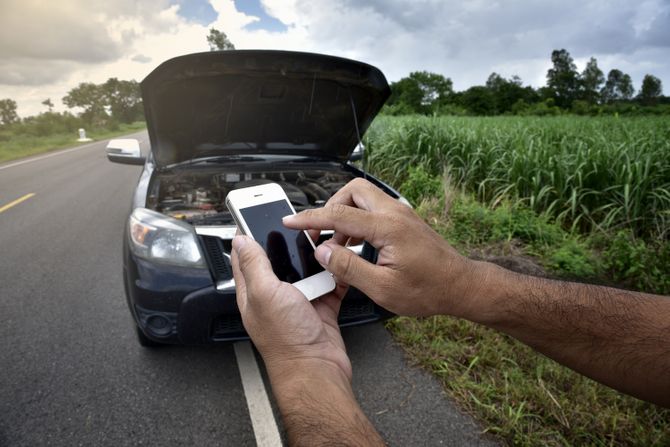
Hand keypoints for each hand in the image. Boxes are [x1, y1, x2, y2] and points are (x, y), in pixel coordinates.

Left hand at [231, 235, 351, 380]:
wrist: (317, 369)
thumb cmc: (286, 340)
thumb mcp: (264, 294)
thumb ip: (253, 265)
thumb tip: (240, 240)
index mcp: (254, 291)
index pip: (245, 256)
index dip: (249, 234)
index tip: (256, 214)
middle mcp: (275, 295)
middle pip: (280, 258)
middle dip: (290, 240)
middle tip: (302, 223)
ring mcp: (299, 301)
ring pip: (308, 268)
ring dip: (317, 254)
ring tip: (325, 238)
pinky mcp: (321, 306)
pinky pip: (330, 282)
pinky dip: (337, 272)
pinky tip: (341, 261)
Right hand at [283, 178, 492, 318]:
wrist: (461, 286)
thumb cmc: (428, 290)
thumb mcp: (382, 288)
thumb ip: (348, 267)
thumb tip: (322, 251)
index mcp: (387, 227)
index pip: (339, 214)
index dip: (310, 218)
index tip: (290, 221)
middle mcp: (395, 213)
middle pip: (353, 190)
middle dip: (331, 206)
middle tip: (321, 232)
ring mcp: (401, 214)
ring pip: (363, 197)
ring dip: (345, 215)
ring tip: (338, 245)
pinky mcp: (404, 221)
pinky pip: (374, 209)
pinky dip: (358, 220)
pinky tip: (355, 245)